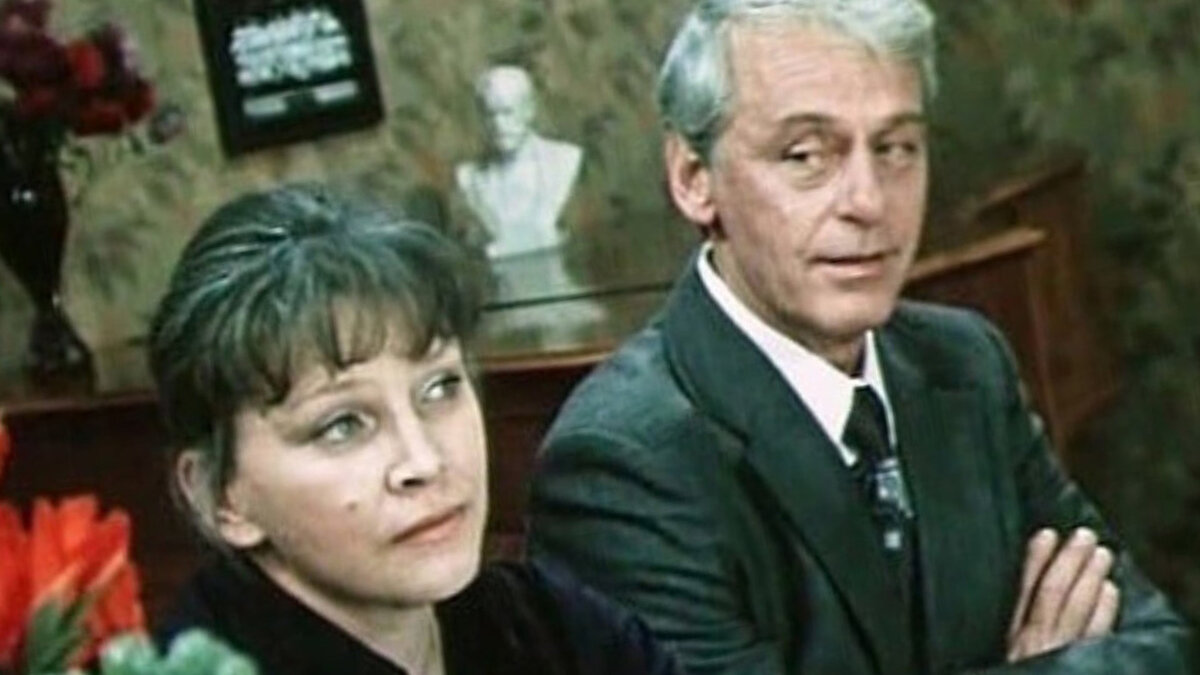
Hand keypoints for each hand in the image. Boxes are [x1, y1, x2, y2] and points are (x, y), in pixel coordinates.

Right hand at [1006, 527, 1120, 661]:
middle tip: (1085, 536)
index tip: (1047, 534)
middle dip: (1070, 559)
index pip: (1024, 589)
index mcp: (1014, 633)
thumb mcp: (1015, 646)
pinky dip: (1105, 607)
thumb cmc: (1031, 664)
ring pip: (1077, 608)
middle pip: (1053, 592)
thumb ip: (1023, 617)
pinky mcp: (1084, 662)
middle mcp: (1036, 640)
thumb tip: (1036, 574)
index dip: (1035, 559)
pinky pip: (1098, 631)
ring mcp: (1061, 650)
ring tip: (1103, 554)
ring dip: (1092, 576)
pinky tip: (1111, 589)